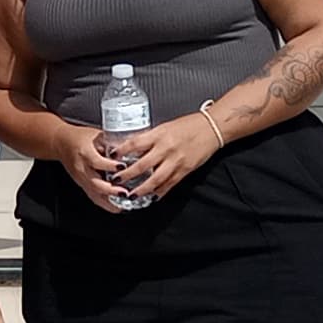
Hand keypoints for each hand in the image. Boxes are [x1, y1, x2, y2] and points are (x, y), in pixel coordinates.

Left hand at [94, 111, 226, 205]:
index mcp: (159, 134)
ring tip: (131, 195)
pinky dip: (160, 192)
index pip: (135, 143)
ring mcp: (176, 161)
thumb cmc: (188, 125)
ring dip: (141, 189)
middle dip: (127, 175)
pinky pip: (170, 184)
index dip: (121, 151)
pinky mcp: (185, 170)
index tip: (111, 157)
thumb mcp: (165, 127)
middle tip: (115, 181)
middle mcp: (166, 148)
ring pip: (155, 180)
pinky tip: (152, 197)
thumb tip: (133, 147)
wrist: (211, 128)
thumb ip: (151, 138)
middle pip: (141, 165)